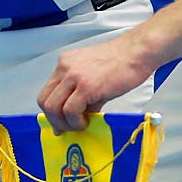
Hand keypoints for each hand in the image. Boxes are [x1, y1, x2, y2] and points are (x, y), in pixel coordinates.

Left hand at [37, 34, 152, 132]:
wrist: (137, 53)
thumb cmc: (120, 63)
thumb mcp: (92, 76)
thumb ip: (79, 95)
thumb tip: (71, 119)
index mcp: (65, 64)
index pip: (46, 92)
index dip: (51, 112)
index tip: (60, 123)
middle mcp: (65, 68)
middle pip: (44, 101)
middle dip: (54, 120)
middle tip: (69, 128)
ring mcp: (74, 76)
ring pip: (53, 108)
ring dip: (65, 123)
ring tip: (81, 124)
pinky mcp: (86, 86)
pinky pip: (70, 111)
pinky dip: (76, 122)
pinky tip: (87, 121)